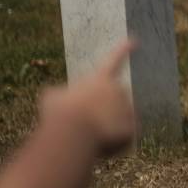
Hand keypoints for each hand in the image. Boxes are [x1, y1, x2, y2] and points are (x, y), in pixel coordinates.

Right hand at [38, 40, 136, 158]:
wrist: (74, 133)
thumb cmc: (59, 113)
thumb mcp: (51, 98)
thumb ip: (59, 94)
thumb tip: (57, 98)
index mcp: (101, 79)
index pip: (114, 60)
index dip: (124, 50)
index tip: (136, 41)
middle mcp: (119, 90)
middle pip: (111, 104)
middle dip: (100, 114)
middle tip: (82, 124)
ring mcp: (128, 108)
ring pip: (117, 122)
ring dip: (104, 130)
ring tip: (88, 136)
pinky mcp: (133, 128)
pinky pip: (123, 139)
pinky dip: (112, 145)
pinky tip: (99, 146)